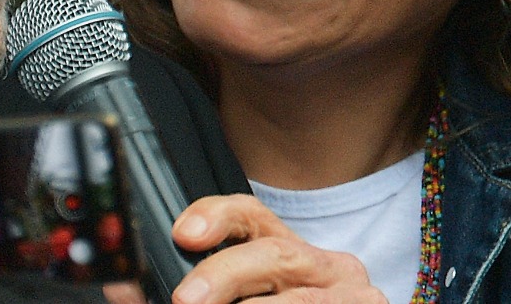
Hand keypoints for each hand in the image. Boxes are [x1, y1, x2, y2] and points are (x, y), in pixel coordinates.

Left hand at [168, 194, 387, 302]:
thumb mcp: (257, 296)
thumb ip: (223, 287)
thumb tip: (154, 291)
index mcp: (295, 255)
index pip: (253, 215)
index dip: (217, 216)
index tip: (184, 234)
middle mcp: (331, 269)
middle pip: (274, 253)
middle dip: (224, 273)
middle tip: (185, 299)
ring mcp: (357, 297)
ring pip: (298, 299)